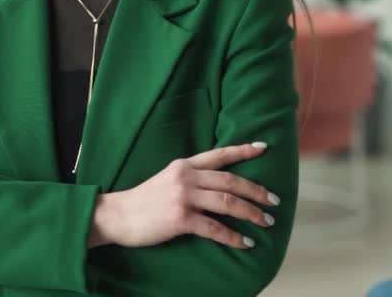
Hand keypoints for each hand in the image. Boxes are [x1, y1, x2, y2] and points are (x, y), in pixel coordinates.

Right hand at [90, 143, 277, 248]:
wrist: (117, 215)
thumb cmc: (142, 201)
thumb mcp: (166, 179)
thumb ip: (190, 178)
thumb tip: (217, 186)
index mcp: (184, 165)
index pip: (219, 154)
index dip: (243, 151)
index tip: (263, 148)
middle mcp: (186, 177)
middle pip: (231, 181)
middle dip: (257, 191)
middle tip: (274, 200)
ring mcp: (184, 197)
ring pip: (228, 203)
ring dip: (251, 213)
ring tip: (266, 221)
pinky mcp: (180, 218)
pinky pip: (215, 228)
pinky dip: (233, 237)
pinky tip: (245, 242)